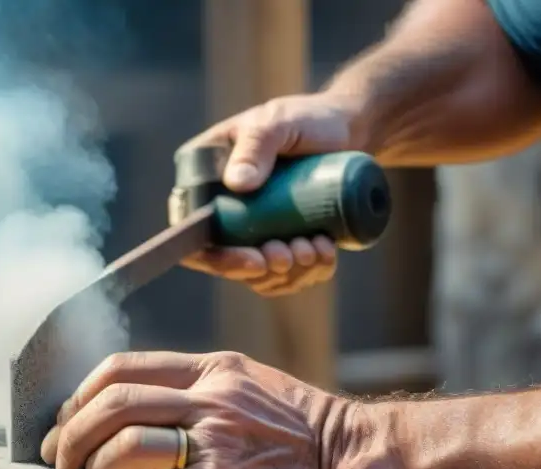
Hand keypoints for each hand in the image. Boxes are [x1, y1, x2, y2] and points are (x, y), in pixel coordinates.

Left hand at [39, 350, 358, 468]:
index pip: (119, 367)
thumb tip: (131, 416)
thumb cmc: (299, 433)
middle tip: (63, 462)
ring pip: (126, 442)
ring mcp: (218, 440)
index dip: (79, 398)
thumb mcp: (246, 387)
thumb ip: (193, 393)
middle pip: (110, 403)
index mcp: (209, 369)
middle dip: (72, 435)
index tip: (68, 423)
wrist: (356, 459)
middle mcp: (209, 397)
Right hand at [181, 93, 365, 296]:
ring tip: (318, 246)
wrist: (348, 131)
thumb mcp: (279, 123)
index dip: (216, 258)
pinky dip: (308, 274)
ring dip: (289, 274)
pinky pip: (286, 277)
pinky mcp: (282, 243)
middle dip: (263, 270)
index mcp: (205, 184)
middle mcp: (223, 213)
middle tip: (294, 252)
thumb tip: (237, 184)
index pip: (192, 233)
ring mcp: (253, 232)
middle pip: (226, 264)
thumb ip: (257, 144)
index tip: (256, 261)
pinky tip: (326, 252)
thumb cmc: (307, 120)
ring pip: (259, 276)